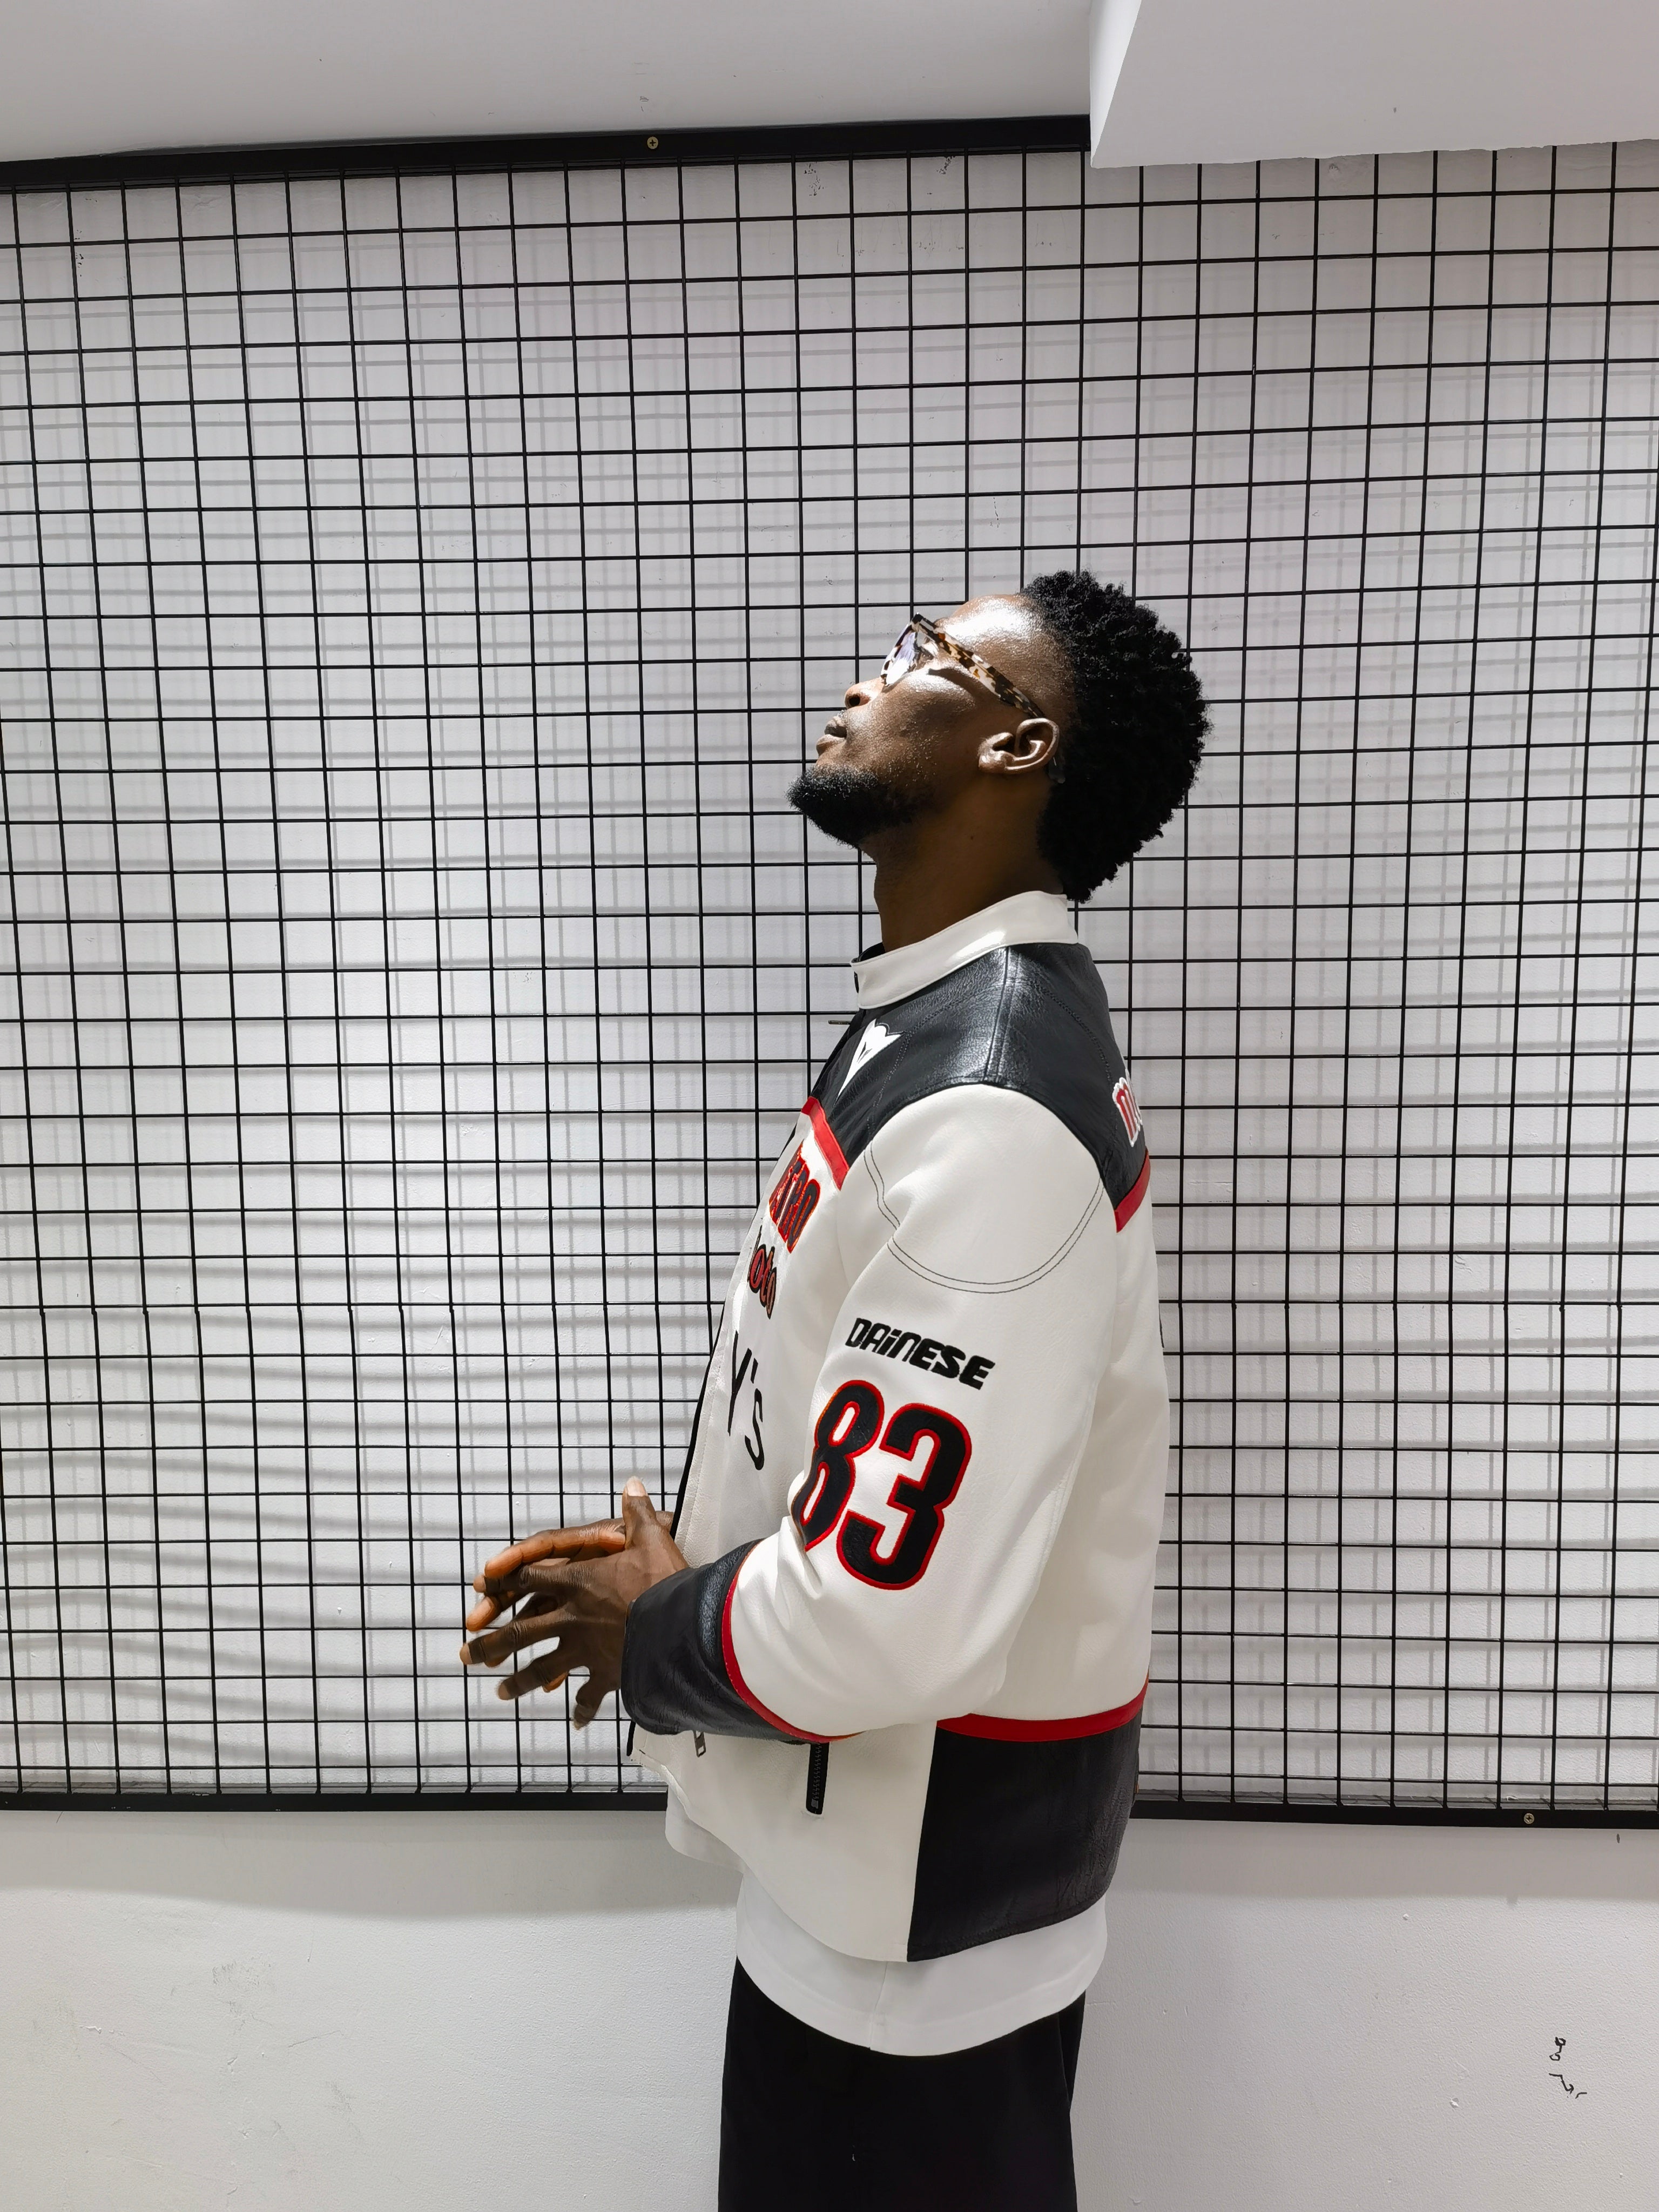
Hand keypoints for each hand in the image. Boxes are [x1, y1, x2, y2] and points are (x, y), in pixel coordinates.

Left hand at [458, 1480, 687, 1725]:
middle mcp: (572, 1616)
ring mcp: (585, 1649)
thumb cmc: (666, 1580)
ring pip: (541, 1668)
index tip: (479, 1590)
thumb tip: (632, 1484)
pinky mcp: (606, 1674)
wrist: (683, 1628)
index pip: (529, 1576)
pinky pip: (587, 1695)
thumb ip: (637, 1513)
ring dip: (519, 1681)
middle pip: (520, 1630)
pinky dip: (581, 1709)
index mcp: (578, 1581)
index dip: (503, 1581)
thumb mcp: (652, 1538)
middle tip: (465, 1654)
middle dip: (490, 1643)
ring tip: (499, 1692)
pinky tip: (574, 1723)